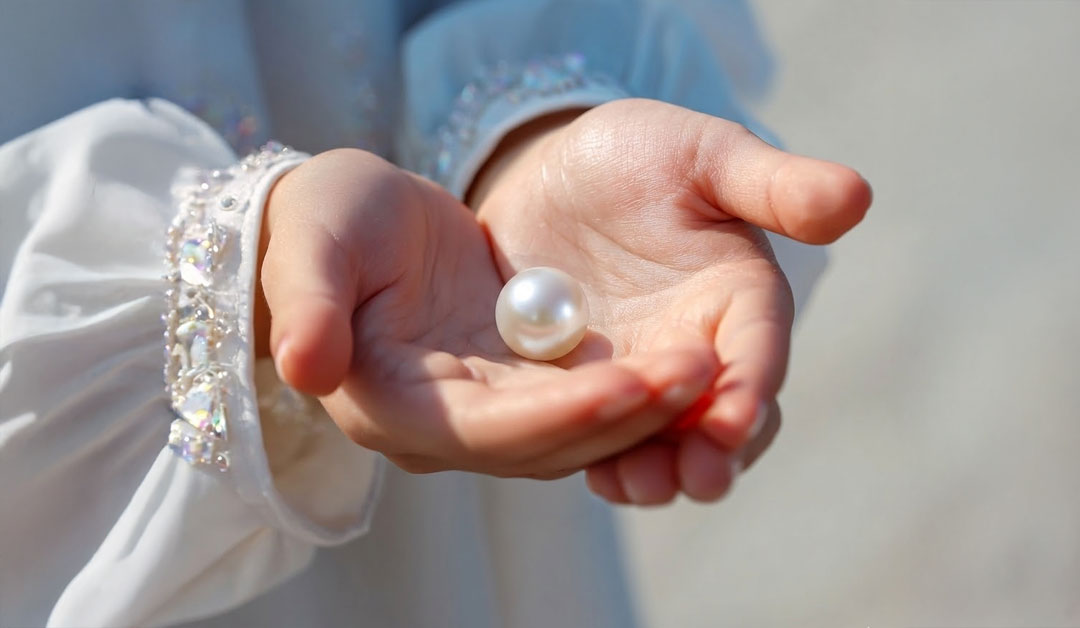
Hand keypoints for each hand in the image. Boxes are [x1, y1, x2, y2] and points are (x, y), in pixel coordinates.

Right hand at [254, 149, 724, 477]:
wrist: (349, 220)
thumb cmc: (321, 221)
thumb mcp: (310, 244)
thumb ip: (306, 303)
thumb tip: (305, 367)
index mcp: (394, 406)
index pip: (489, 430)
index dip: (562, 413)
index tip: (633, 382)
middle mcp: (446, 426)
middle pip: (549, 443)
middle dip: (626, 414)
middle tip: (702, 371)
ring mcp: (487, 409)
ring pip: (578, 430)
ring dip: (644, 407)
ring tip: (711, 366)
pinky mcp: (517, 383)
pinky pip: (586, 398)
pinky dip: (636, 387)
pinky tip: (689, 360)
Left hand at [469, 99, 871, 503]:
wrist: (551, 178)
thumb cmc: (636, 157)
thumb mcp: (701, 156)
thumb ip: (771, 184)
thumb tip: (855, 197)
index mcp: (738, 299)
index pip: (757, 352)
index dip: (750, 387)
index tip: (736, 419)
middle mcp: (698, 352)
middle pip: (720, 418)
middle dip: (714, 453)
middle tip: (699, 478)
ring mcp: (640, 378)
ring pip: (662, 441)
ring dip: (655, 470)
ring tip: (634, 485)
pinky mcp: (588, 391)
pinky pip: (600, 434)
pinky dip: (598, 455)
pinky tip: (589, 472)